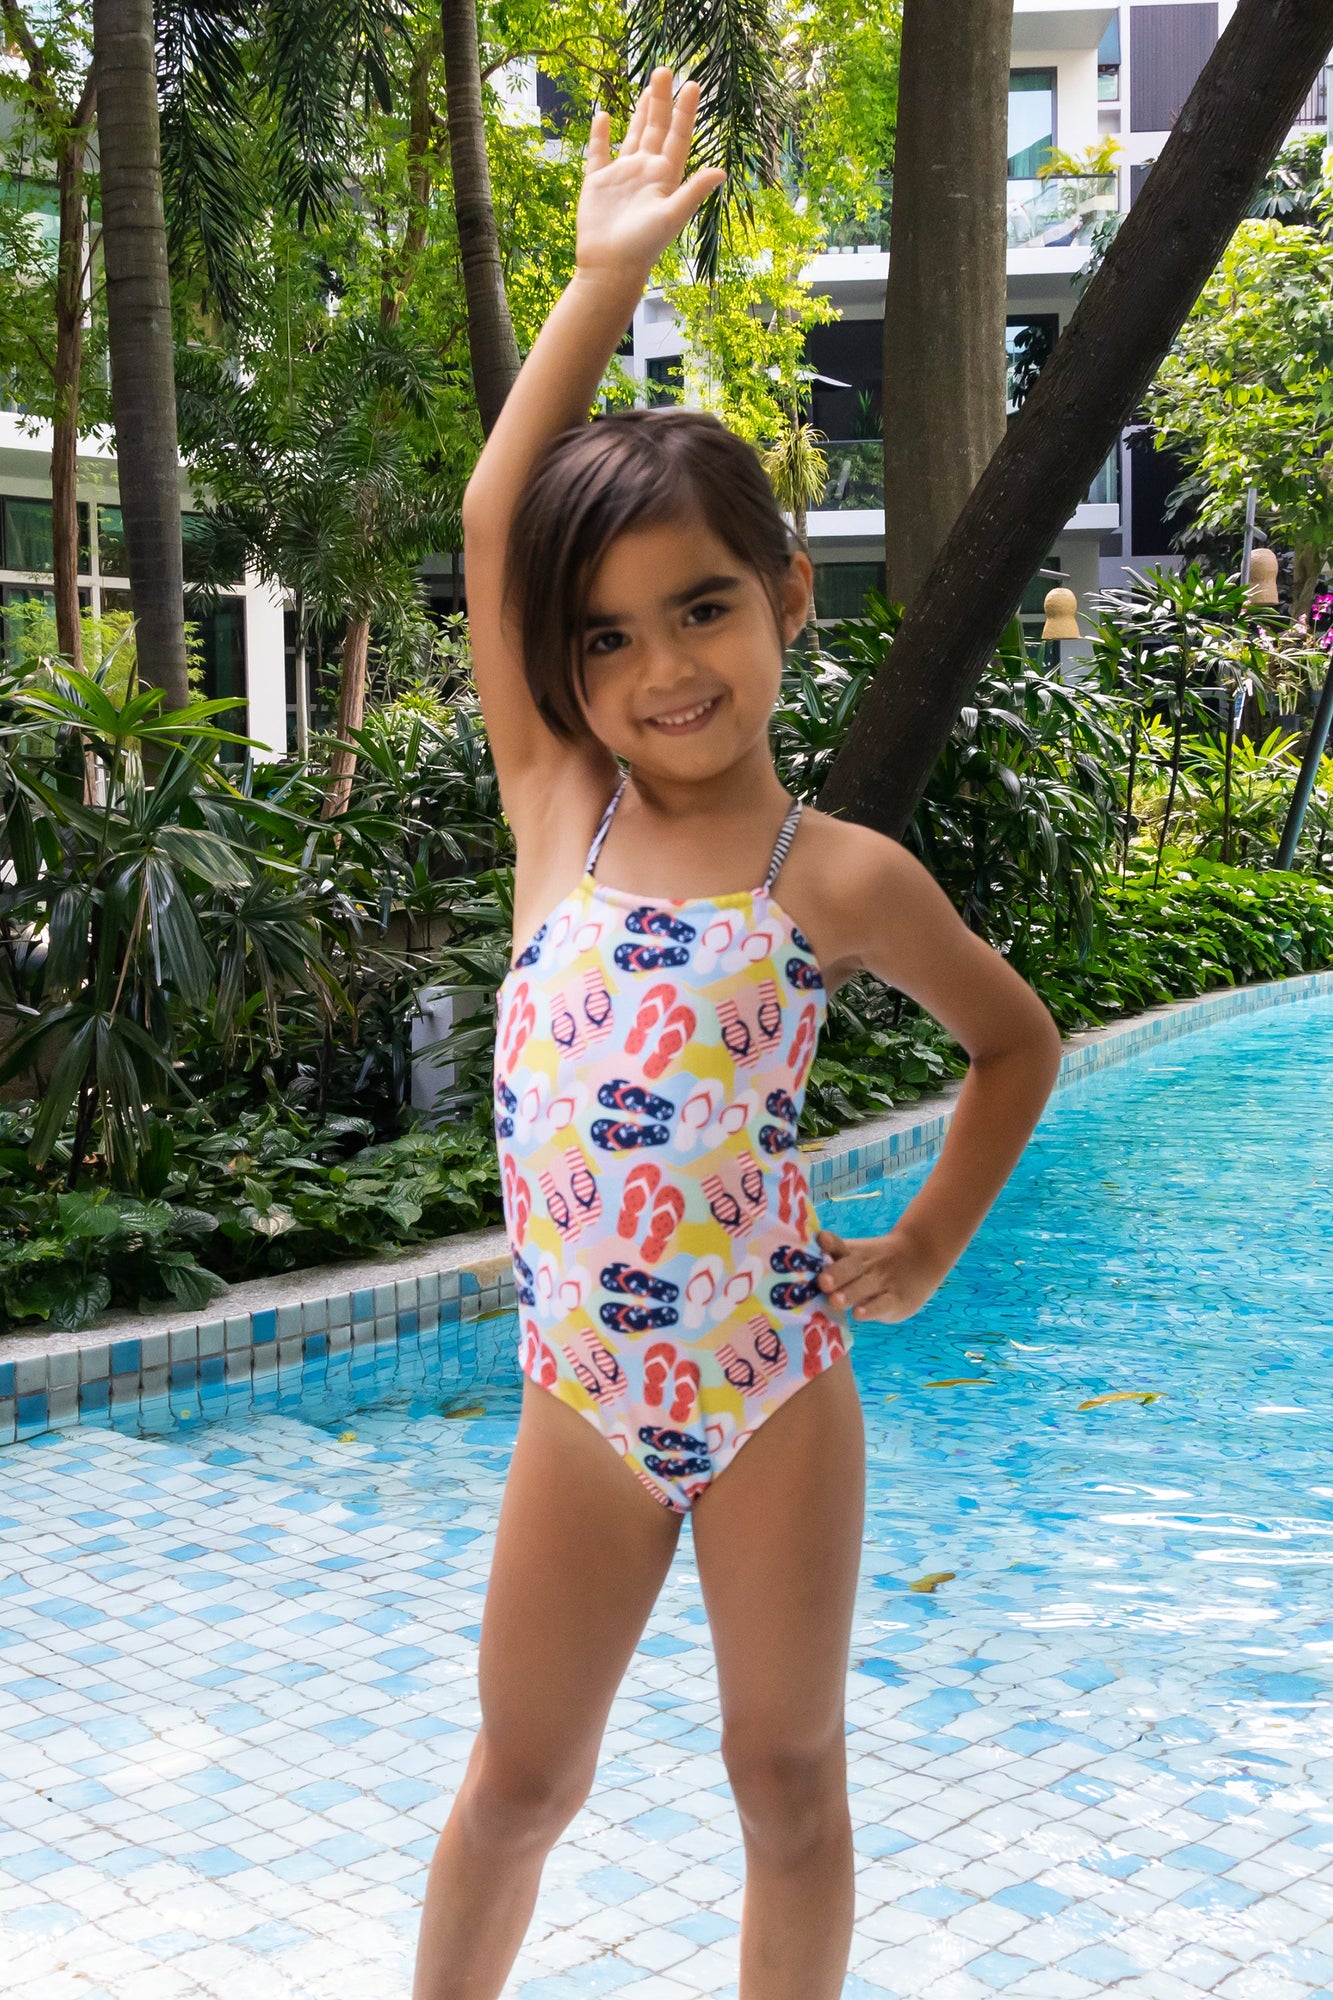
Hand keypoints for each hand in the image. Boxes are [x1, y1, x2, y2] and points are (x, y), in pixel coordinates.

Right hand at [575, 69, 725, 292]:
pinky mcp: (597, 183)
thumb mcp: (672, 216)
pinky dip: (601, 135)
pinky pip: (598, 153)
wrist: (609, 266)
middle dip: (662, 100)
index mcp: (665, 177)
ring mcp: (622, 176)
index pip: (678, 137)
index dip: (686, 112)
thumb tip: (722, 172)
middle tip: (667, 69)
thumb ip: (693, 191)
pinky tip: (604, 116)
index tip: (693, 85)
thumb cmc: (643, 246)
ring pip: (633, 135)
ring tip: (648, 87)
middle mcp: (645, 172)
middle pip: (656, 128)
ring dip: (639, 111)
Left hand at [815, 1226, 942, 1323]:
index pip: (840, 1246)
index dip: (831, 1243)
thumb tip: (798, 1263)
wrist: (921, 1256)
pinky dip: (871, 1309)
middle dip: (835, 1274)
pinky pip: (882, 1304)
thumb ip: (834, 1258)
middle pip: (850, 1268)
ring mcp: (882, 1282)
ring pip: (864, 1287)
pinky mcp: (896, 1300)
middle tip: (822, 1281)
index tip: (821, 1239)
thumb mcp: (859, 1253)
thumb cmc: (876, 1261)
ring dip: (849, 1294)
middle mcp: (866, 1266)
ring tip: (835, 1301)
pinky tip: (860, 1314)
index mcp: (853, 1253)